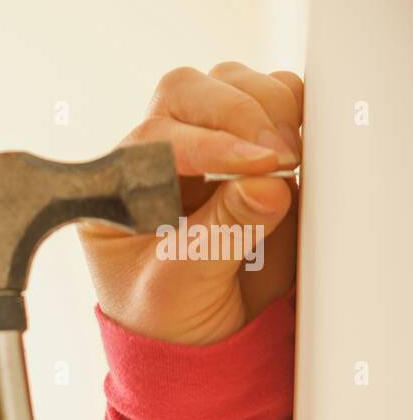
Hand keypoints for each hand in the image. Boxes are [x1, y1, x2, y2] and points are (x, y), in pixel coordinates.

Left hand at [77, 63, 301, 344]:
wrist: (197, 336)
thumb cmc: (167, 315)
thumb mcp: (181, 287)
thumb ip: (220, 236)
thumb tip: (265, 186)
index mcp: (117, 189)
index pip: (154, 138)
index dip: (210, 144)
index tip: (259, 166)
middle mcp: (155, 157)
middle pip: (185, 92)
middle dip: (238, 113)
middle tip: (280, 158)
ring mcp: (202, 146)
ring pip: (228, 83)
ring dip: (268, 107)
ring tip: (291, 158)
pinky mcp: (249, 150)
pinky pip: (270, 101)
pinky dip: (293, 110)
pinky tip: (301, 151)